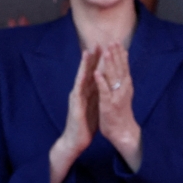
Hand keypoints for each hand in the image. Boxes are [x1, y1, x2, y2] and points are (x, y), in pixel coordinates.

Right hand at [49, 48, 99, 182]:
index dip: (101, 61)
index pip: (95, 73)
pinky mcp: (75, 106)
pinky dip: (81, 82)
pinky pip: (79, 92)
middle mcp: (81, 92)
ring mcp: (77, 98)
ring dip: (84, 65)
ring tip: (87, 52)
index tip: (107, 48)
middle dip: (93, 58)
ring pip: (81, 78)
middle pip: (88, 72)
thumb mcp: (95, 105)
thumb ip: (98, 94)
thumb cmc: (85, 124)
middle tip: (98, 42)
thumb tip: (105, 84)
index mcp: (88, 92)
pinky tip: (84, 74)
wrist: (76, 140)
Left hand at [95, 43, 142, 170]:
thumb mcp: (122, 95)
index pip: (123, 67)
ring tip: (106, 52)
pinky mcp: (109, 105)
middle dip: (116, 55)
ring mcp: (116, 97)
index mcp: (125, 86)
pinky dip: (100, 81)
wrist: (123, 132)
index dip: (120, 55)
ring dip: (110, 64)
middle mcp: (123, 89)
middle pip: (119, 69)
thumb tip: (122, 69)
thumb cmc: (121, 114)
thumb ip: (121, 82)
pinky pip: (104, 92)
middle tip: (113, 41)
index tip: (117, 43)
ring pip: (113, 78)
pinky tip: (96, 73)